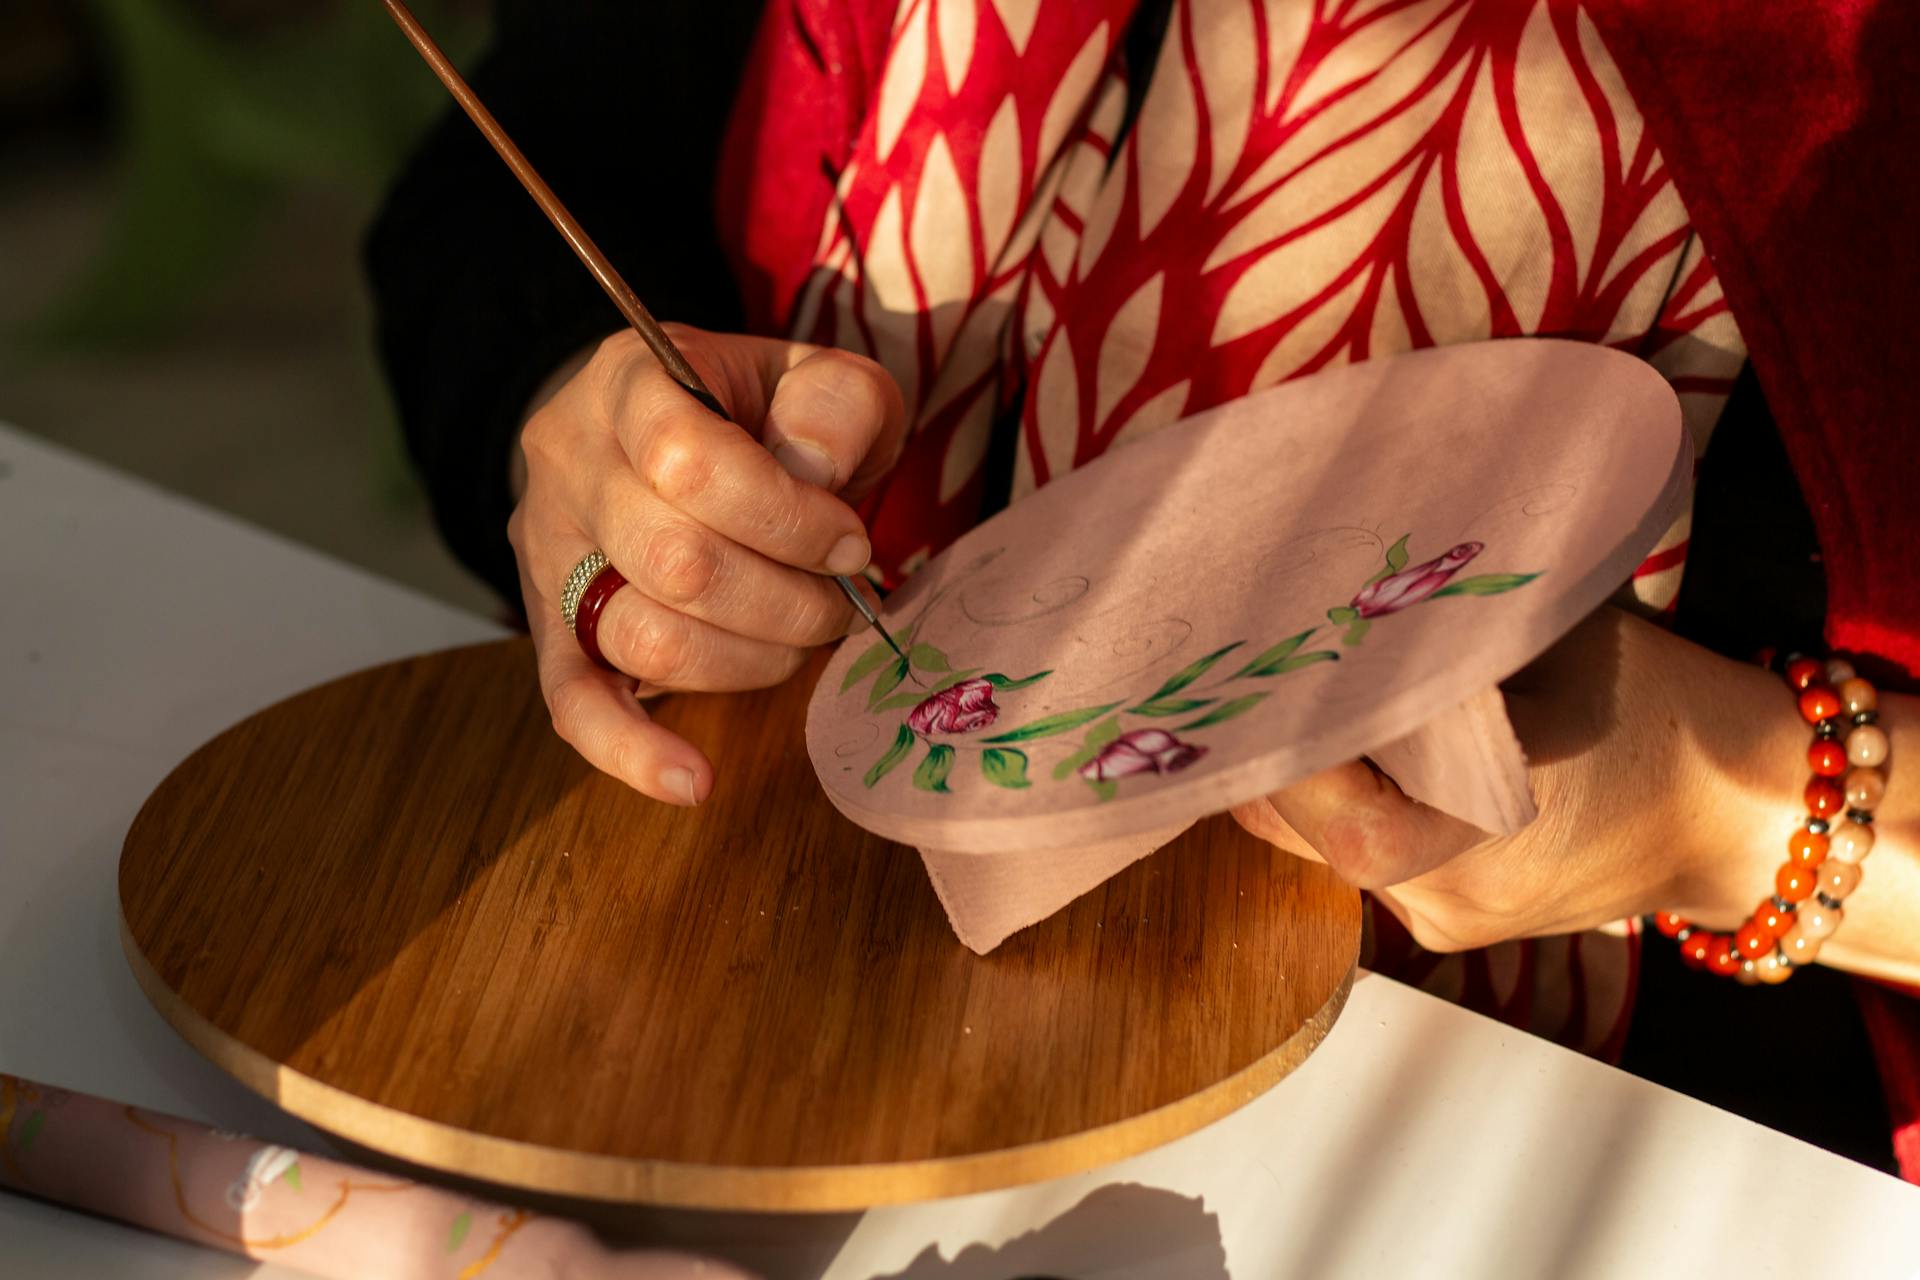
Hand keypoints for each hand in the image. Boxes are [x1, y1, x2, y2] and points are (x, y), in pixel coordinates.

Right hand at [508, 325, 905, 805]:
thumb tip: (816, 472)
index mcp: (626, 385)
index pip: (688, 462)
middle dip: (787, 599)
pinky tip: (695, 780)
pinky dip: (633, 752)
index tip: (851, 541)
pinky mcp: (552, 632)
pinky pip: (573, 704)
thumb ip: (834, 404)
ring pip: (641, 638)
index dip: (787, 517)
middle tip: (840, 600)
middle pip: (673, 563)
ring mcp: (549, 555)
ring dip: (751, 660)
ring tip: (801, 637)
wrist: (670, 428)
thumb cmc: (757, 412)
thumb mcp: (814, 375)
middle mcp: (567, 466)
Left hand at [1231, 608, 1809, 951]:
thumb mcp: (1551, 647)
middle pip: (1302, 832)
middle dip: (1278, 750)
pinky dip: (1344, 801)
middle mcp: (1450, 896)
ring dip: (1307, 775)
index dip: (1289, 749)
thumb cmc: (1650, 708)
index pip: (1338, 817)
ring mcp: (1443, 922)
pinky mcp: (1445, 926)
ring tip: (1308, 697)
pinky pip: (1357, 861)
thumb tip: (1337, 600)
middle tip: (1265, 672)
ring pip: (1318, 847)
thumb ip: (1443, 639)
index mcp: (1489, 834)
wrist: (1734, 814)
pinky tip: (1359, 745)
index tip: (1265, 674)